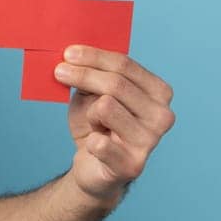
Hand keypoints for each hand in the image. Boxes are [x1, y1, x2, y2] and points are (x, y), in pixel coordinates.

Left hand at [53, 46, 175, 206]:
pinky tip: (95, 145)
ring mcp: (150, 142)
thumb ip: (90, 74)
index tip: (68, 53)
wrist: (95, 168)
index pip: (125, 65)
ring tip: (94, 124)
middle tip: (59, 72)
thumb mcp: (92, 94)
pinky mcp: (132, 165)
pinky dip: (89, 141)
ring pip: (106, 107)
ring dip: (90, 114)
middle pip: (115, 84)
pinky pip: (99, 142)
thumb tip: (72, 56)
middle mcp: (162, 116)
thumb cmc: (96, 126)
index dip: (94, 57)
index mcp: (159, 93)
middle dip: (83, 75)